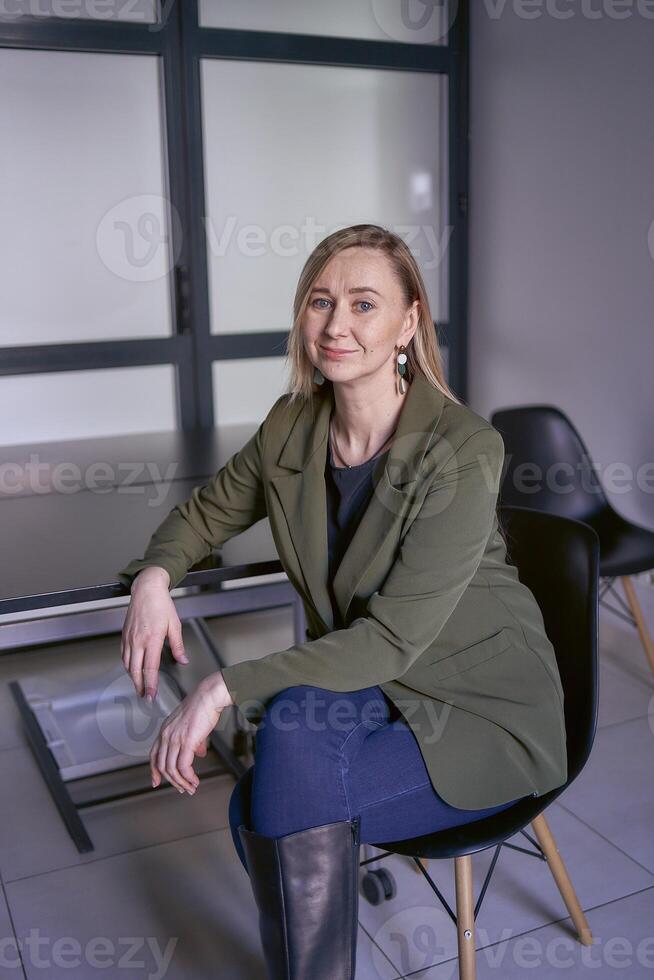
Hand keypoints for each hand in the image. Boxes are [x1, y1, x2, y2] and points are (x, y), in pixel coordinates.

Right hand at [121, 566, 187, 700]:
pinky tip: (132, 670)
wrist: (146, 589)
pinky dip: (127, 666)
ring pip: (127, 664)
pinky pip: (123, 655)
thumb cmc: (161, 604)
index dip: (150, 684)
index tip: (151, 695)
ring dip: (132, 678)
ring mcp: (129, 638)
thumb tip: (183, 660)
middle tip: (144, 697)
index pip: (150, 668)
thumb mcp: (175, 625)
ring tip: (139, 687)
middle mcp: (138, 640)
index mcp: (152, 638)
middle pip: (135, 670)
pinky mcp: (124, 635)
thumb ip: (178, 645)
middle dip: (139, 686)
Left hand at [150, 674, 233, 794]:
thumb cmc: (203, 706)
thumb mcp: (193, 725)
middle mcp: (166, 735)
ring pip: (172, 769)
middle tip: (182, 789)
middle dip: (172, 781)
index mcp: (165, 730)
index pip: (153, 755)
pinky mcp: (186, 741)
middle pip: (162, 766)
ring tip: (191, 788)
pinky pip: (183, 766)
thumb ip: (193, 741)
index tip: (156, 782)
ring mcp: (175, 738)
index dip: (154, 770)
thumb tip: (199, 753)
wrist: (209, 696)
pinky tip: (195, 780)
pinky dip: (188, 777)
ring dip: (182, 782)